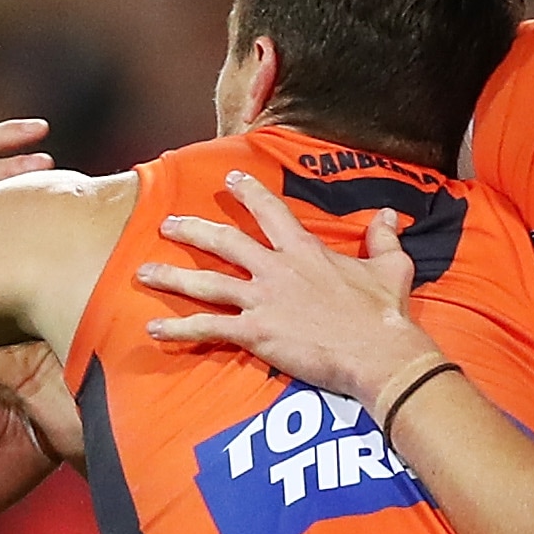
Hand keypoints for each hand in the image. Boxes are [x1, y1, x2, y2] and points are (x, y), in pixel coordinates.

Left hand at [132, 170, 436, 405]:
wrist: (380, 353)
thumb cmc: (385, 314)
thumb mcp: (391, 268)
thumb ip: (384, 238)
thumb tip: (391, 215)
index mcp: (305, 251)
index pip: (270, 212)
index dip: (248, 193)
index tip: (229, 180)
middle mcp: (277, 269)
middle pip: (224, 241)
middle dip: (192, 230)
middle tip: (167, 225)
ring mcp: (262, 300)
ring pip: (206, 282)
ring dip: (171, 276)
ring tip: (142, 272)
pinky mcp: (255, 333)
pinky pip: (208, 328)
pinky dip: (178, 329)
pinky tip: (153, 328)